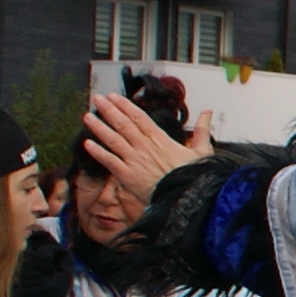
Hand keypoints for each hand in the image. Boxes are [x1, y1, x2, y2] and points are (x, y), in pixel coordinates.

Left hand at [78, 90, 210, 198]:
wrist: (185, 199)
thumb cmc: (194, 177)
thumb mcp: (203, 151)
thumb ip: (202, 130)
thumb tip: (209, 111)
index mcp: (160, 139)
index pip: (139, 117)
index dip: (125, 105)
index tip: (113, 96)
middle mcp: (144, 147)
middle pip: (123, 124)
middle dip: (108, 110)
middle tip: (96, 99)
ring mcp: (134, 160)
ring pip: (113, 139)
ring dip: (99, 127)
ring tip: (87, 116)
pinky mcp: (127, 176)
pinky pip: (109, 161)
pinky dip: (98, 152)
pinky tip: (87, 144)